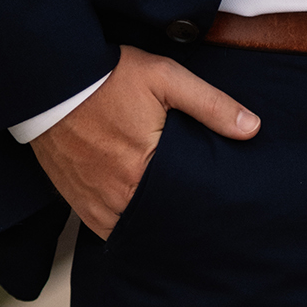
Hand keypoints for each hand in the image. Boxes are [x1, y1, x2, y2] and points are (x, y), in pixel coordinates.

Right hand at [32, 44, 259, 240]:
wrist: (53, 80)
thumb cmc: (112, 77)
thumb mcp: (167, 79)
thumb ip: (211, 105)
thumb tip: (253, 128)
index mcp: (143, 167)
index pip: (183, 203)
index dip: (202, 206)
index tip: (219, 209)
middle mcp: (115, 192)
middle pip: (156, 221)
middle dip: (178, 221)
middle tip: (202, 218)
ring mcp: (92, 199)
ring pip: (128, 229)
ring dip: (149, 225)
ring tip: (173, 220)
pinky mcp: (74, 197)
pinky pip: (102, 227)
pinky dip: (121, 225)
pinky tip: (139, 216)